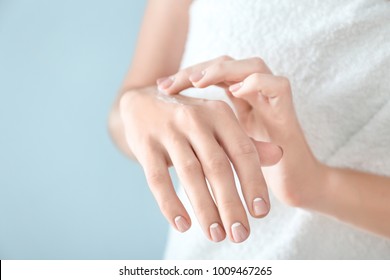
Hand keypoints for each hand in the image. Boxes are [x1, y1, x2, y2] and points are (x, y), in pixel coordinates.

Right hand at [119, 86, 281, 242]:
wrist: (143, 101)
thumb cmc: (188, 119)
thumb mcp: (217, 123)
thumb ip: (245, 142)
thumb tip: (278, 156)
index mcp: (219, 114)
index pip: (243, 152)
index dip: (254, 183)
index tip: (260, 213)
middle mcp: (195, 119)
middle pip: (217, 167)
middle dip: (231, 204)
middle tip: (240, 235)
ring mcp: (168, 131)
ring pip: (190, 174)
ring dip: (204, 208)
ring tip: (216, 235)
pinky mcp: (145, 144)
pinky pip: (158, 178)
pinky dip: (170, 204)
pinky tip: (183, 225)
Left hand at [160, 56, 327, 207]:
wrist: (292, 183)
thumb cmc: (255, 168)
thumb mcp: (222, 147)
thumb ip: (207, 132)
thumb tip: (173, 127)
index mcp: (240, 100)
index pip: (213, 73)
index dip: (187, 75)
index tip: (161, 87)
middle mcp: (256, 95)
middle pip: (228, 64)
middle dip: (197, 70)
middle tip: (169, 84)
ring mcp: (273, 101)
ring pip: (252, 66)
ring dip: (222, 71)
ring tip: (197, 82)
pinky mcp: (288, 112)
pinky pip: (276, 86)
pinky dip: (255, 84)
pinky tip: (234, 92)